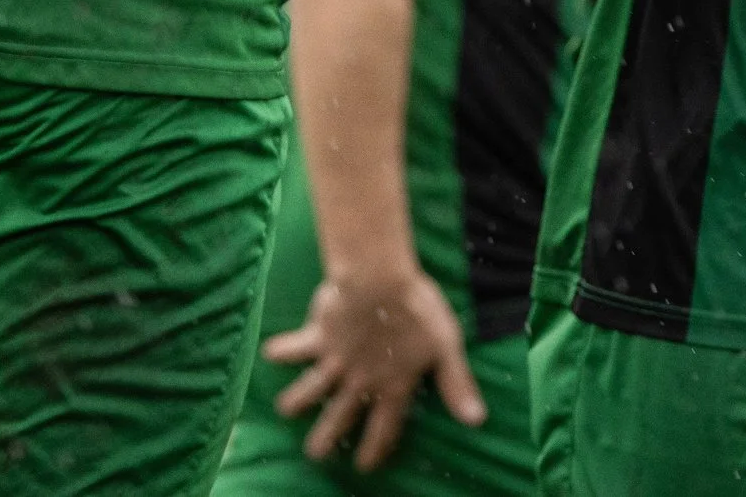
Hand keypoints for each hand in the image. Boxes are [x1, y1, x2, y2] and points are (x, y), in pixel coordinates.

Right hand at [263, 266, 486, 470]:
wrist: (379, 280)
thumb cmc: (418, 310)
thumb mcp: (445, 348)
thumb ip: (457, 385)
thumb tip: (476, 421)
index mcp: (391, 386)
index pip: (383, 428)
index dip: (374, 449)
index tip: (364, 466)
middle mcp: (360, 381)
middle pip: (340, 417)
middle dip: (326, 438)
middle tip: (313, 456)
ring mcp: (335, 361)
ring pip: (312, 389)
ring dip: (298, 401)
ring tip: (284, 411)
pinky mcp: (319, 337)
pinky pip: (296, 346)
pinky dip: (282, 349)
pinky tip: (268, 352)